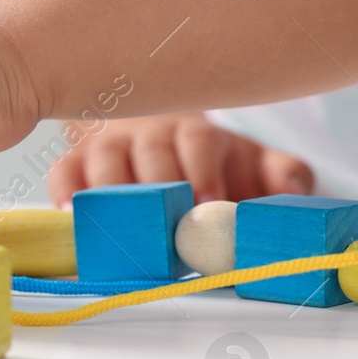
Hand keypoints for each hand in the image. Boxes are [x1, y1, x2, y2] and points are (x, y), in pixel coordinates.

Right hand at [47, 112, 313, 205]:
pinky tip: (69, 215)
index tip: (210, 202)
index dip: (204, 171)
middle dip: (157, 188)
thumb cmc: (204, 161)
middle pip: (148, 153)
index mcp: (194, 133)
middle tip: (164, 226)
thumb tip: (295, 189)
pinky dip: (63, 192)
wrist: (151, 136)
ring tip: (114, 226)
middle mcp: (147, 134)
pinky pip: (62, 172)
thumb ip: (281, 175)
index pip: (198, 143)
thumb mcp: (250, 163)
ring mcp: (107, 146)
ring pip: (103, 160)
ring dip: (109, 193)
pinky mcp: (74, 162)